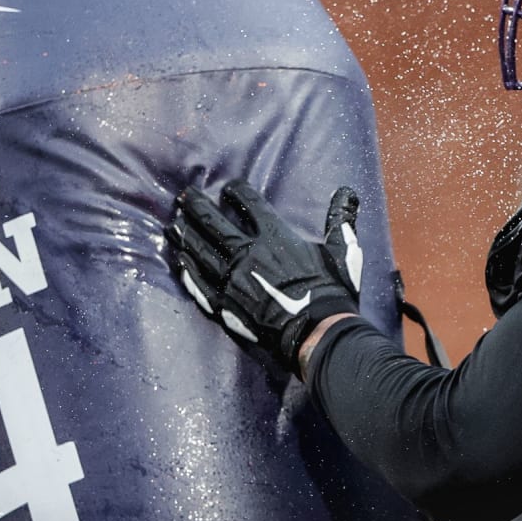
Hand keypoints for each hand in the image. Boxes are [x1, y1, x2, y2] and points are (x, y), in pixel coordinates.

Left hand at [166, 179, 362, 375]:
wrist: (318, 333)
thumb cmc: (333, 291)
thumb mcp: (342, 250)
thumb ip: (341, 219)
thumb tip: (348, 191)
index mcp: (275, 237)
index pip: (250, 204)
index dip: (237, 192)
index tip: (229, 187)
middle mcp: (248, 253)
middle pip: (214, 223)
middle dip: (197, 207)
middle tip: (185, 196)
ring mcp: (232, 280)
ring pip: (200, 251)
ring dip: (185, 235)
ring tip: (173, 224)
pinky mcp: (225, 305)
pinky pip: (200, 284)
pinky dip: (188, 271)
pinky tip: (180, 261)